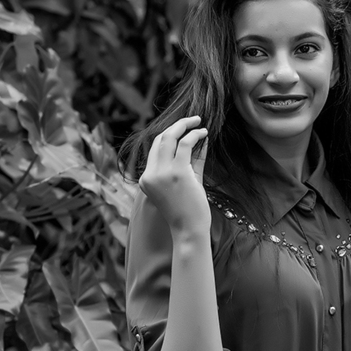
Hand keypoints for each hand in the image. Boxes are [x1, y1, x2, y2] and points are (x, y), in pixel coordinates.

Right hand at [139, 116, 209, 237]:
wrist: (190, 231)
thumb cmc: (189, 210)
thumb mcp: (187, 182)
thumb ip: (192, 160)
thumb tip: (199, 137)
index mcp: (146, 179)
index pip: (155, 148)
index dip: (169, 134)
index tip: (184, 128)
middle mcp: (150, 175)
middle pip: (160, 139)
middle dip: (177, 125)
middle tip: (193, 119)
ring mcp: (162, 174)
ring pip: (169, 137)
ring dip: (185, 125)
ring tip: (198, 122)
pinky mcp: (177, 173)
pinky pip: (184, 144)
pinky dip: (194, 135)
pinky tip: (203, 133)